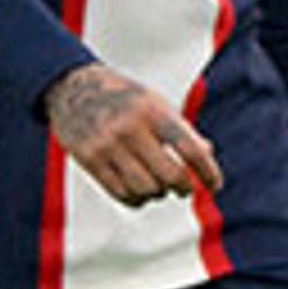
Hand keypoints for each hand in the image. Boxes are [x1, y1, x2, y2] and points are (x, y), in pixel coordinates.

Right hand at [43, 61, 224, 206]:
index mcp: (152, 111)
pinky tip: (140, 192)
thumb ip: (181, 129)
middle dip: (183, 188)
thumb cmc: (123, 98)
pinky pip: (121, 194)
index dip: (208, 172)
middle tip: (184, 188)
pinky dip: (137, 199)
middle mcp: (129, 128)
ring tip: (158, 186)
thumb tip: (207, 154)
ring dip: (159, 193)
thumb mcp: (155, 103)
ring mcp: (107, 145)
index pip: (190, 149)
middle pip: (170, 175)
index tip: (215, 185)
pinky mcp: (89, 160)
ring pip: (146, 190)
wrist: (72, 89)